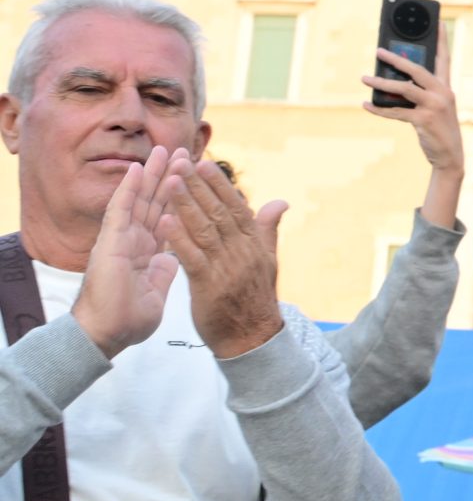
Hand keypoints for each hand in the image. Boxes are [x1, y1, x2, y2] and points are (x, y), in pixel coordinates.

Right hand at [69, 148, 180, 357]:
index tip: (195, 178)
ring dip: (153, 175)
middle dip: (170, 178)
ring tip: (165, 150)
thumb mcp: (155, 292)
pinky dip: (129, 189)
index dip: (181, 198)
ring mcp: (121, 239)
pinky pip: (121, 210)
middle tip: (183, 152)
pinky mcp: (110, 242)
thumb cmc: (128, 319)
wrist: (108, 334)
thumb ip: (162, 271)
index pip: (168, 218)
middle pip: (156, 203)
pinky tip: (137, 169)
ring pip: (139, 200)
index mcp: (147, 252)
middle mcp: (135, 241)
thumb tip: (172, 258)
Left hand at [154, 150, 286, 359]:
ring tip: (170, 182)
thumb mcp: (267, 261)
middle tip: (182, 162)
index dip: (219, 185)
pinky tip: (164, 221)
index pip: (236, 207)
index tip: (203, 163)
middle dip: (198, 186)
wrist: (251, 338)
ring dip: (186, 204)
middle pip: (218, 213)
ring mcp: (226, 268)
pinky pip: (192, 257)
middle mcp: (242, 252)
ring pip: (204, 229)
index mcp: (255, 244)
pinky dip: (178, 238)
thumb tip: (280, 202)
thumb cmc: (255, 299)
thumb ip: (268, 230)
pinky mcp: (209, 286)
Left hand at [363, 44, 461, 173]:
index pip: (445, 59)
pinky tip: (367, 105)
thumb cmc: (440, 129)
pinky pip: (397, 111)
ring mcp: (434, 106)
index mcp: (447, 88)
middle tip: (378, 51)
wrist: (451, 156)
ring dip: (382, 83)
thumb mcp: (435, 107)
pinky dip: (380, 109)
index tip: (438, 22)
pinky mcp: (424, 121)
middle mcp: (443, 94)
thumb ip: (420, 93)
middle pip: (417, 70)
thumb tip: (392, 83)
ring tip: (365, 78)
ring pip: (404, 88)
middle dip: (396, 59)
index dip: (441, 40)